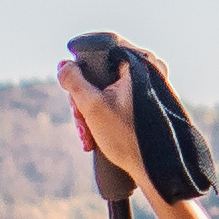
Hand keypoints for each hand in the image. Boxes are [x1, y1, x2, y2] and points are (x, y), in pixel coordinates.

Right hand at [60, 61, 157, 200]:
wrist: (155, 170)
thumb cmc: (127, 138)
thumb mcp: (92, 107)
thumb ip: (73, 81)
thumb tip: (63, 65)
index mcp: (141, 61)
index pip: (101, 48)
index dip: (81, 66)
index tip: (71, 87)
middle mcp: (150, 68)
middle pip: (101, 71)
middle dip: (83, 98)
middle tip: (79, 120)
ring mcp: (150, 85)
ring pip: (107, 88)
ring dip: (90, 111)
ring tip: (86, 135)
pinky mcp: (148, 101)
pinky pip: (118, 99)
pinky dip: (104, 114)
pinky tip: (94, 135)